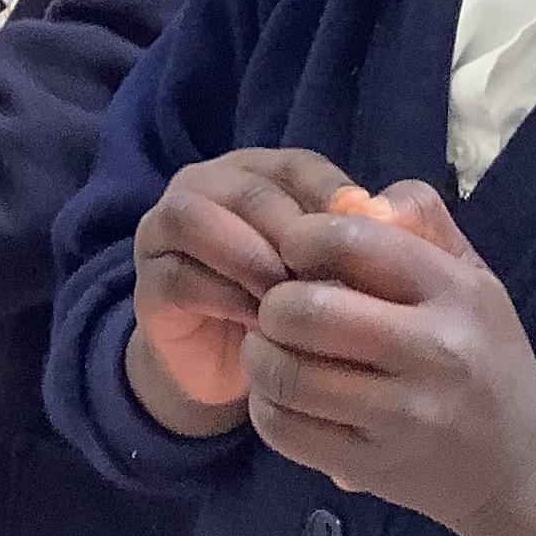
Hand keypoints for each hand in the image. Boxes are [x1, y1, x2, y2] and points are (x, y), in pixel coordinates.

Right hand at [128, 149, 358, 427]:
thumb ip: (365, 239)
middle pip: (245, 190)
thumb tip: (388, 218)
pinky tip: (262, 329)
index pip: (295, 166)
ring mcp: (164, 232)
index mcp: (255, 172)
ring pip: (197, 221)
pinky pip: (180, 277)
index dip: (332, 199)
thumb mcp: (333, 272)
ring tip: (289, 300)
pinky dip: (226, 299)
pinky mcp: (147, 283)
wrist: (233, 369)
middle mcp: (203, 187)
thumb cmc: (291, 308)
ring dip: (249, 258)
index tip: (368, 244)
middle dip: (290, 234)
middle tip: (326, 280)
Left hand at [242, 183, 535, 535]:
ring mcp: (404, 415)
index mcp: (455, 291)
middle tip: (276, 310)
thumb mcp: (472, 276)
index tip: (295, 254)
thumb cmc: (484, 354)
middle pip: (304, 311)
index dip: (301, 239)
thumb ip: (419, 222)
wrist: (522, 462)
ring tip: (272, 350)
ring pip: (287, 375)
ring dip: (261, 358)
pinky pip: (286, 429)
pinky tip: (284, 396)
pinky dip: (267, 408)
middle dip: (271, 305)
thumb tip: (354, 197)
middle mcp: (434, 351)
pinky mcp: (374, 465)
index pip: (351, 240)